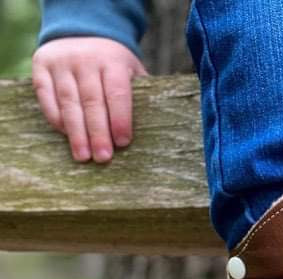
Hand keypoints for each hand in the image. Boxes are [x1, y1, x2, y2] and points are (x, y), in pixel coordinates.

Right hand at [32, 37, 147, 162]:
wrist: (83, 30)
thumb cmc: (114, 62)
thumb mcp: (132, 69)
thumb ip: (140, 92)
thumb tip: (154, 126)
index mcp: (112, 61)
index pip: (117, 93)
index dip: (120, 119)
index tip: (122, 143)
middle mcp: (85, 59)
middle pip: (92, 102)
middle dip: (98, 132)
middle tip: (103, 158)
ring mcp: (61, 62)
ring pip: (68, 102)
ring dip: (76, 132)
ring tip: (83, 156)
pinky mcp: (41, 66)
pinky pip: (46, 96)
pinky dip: (56, 118)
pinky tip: (66, 136)